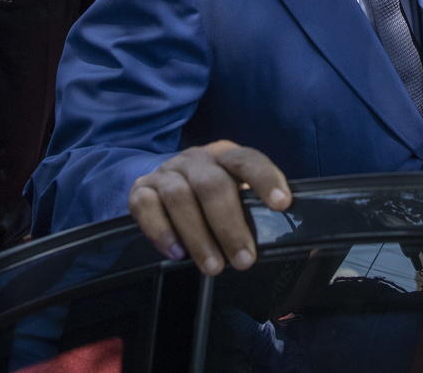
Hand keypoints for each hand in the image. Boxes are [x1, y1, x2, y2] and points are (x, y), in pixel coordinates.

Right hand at [128, 140, 290, 274]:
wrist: (163, 183)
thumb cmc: (211, 197)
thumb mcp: (234, 192)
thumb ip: (253, 208)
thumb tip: (282, 235)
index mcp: (225, 155)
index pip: (247, 160)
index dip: (265, 180)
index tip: (282, 204)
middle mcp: (196, 159)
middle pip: (212, 185)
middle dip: (230, 226)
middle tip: (244, 260)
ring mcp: (166, 172)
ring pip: (179, 197)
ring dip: (198, 236)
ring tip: (214, 266)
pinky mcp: (140, 189)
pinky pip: (145, 206)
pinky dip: (161, 231)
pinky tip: (177, 253)